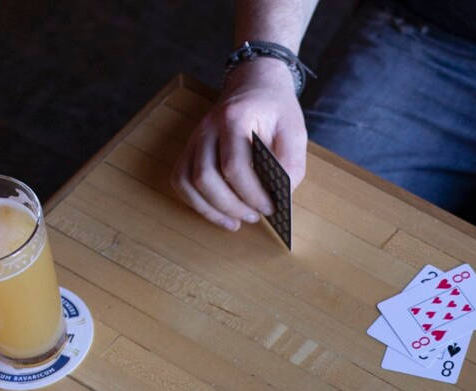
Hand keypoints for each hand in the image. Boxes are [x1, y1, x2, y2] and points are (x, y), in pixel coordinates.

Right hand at [173, 59, 307, 230]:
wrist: (255, 83)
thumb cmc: (275, 108)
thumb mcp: (295, 129)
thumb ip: (292, 162)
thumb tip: (281, 196)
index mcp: (234, 117)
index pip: (234, 165)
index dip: (252, 194)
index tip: (272, 207)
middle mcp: (208, 127)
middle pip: (206, 177)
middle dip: (232, 206)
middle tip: (256, 216)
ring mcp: (195, 137)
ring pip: (189, 181)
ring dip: (212, 209)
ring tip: (237, 222)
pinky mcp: (191, 148)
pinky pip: (181, 180)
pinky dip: (196, 202)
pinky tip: (218, 213)